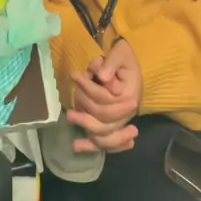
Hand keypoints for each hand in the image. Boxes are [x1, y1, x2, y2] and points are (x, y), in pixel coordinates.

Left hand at [67, 39, 141, 153]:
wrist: (129, 63)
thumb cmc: (124, 56)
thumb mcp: (120, 53)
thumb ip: (111, 64)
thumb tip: (102, 77)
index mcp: (130, 96)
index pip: (106, 99)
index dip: (89, 88)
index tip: (75, 75)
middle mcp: (127, 113)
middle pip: (105, 122)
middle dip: (85, 112)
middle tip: (71, 104)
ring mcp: (120, 121)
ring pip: (103, 135)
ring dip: (85, 126)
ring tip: (70, 116)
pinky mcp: (113, 125)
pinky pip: (105, 142)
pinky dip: (92, 146)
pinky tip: (77, 146)